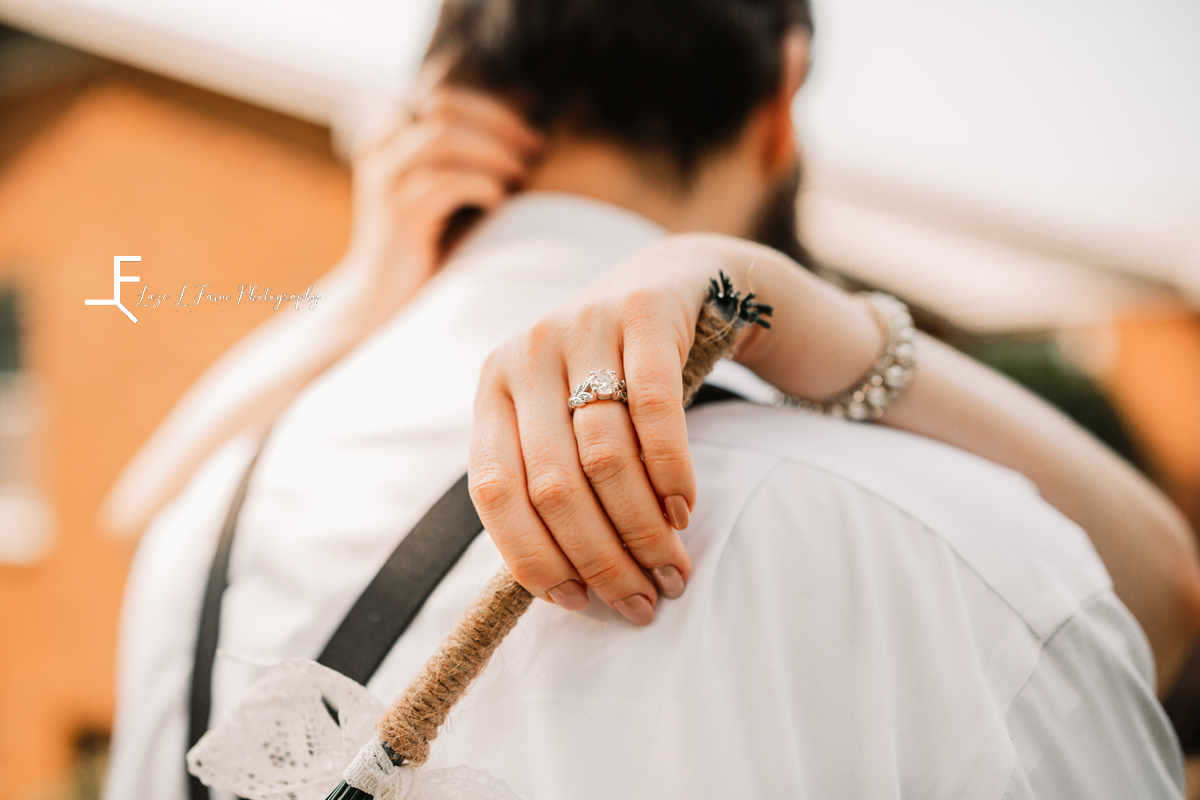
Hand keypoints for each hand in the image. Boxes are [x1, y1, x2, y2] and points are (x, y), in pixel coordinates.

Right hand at [343, 84, 542, 324]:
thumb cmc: (422, 240)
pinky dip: (482, 187)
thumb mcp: (437, 187)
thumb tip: (521, 131)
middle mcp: (379, 150)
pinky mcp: (400, 214)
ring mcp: (385, 181)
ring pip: (444, 139)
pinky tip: (497, 204)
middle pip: (444, 109)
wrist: (383, 296)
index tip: (529, 134)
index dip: (492, 110)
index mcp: (386, 135)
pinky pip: (447, 183)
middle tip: (533, 149)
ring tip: (517, 175)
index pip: (442, 99)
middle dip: (497, 124)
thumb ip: (460, 155)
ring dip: (492, 153)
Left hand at [468, 234, 882, 624]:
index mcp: (494, 386)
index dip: (533, 557)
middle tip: (643, 601)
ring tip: (672, 568)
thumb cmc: (616, 376)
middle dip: (600, 558)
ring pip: (605, 456)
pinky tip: (685, 510)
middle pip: (554, 484)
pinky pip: (654, 409)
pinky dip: (671, 472)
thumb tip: (564, 589)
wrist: (678, 282)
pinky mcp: (642, 312)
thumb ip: (551, 479)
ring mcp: (582, 326)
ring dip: (642, 529)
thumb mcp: (566, 417)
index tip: (579, 603)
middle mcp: (527, 353)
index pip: (493, 490)